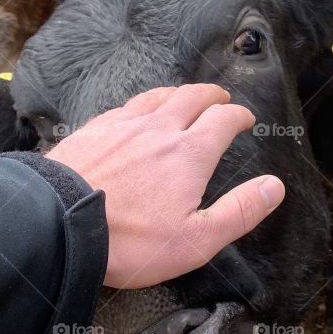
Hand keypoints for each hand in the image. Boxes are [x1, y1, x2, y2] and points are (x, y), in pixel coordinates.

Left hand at [47, 84, 284, 288]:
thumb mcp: (196, 240)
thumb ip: (239, 212)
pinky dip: (143, 103)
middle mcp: (160, 128)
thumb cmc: (131, 240)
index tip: (246, 119)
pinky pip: (126, 105)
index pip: (223, 120)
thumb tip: (274, 186)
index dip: (239, 116)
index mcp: (190, 153)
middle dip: (212, 95)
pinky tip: (137, 112)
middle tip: (221, 99)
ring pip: (158, 96)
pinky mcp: (94, 129)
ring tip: (185, 97)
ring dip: (178, 93)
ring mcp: (123, 125)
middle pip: (192, 97)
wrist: (58, 225)